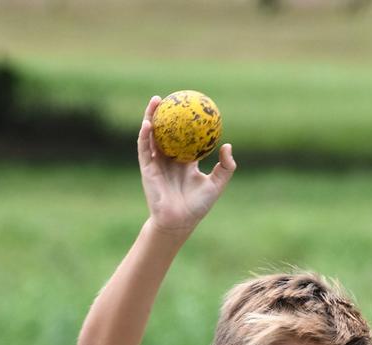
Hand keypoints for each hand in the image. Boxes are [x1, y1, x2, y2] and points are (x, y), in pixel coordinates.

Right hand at [137, 96, 235, 234]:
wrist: (179, 222)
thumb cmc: (197, 206)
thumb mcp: (217, 184)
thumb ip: (226, 166)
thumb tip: (227, 145)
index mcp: (185, 162)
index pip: (185, 137)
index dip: (187, 121)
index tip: (192, 105)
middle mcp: (170, 160)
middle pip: (166, 131)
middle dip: (168, 113)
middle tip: (173, 96)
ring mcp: (157, 163)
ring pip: (152, 135)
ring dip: (151, 117)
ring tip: (156, 101)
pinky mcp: (147, 169)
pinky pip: (144, 149)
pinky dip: (144, 135)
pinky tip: (148, 123)